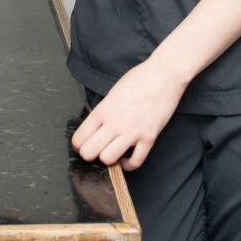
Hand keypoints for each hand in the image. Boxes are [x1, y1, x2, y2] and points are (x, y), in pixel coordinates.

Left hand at [70, 58, 186, 169]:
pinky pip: (136, 162)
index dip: (78, 144)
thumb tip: (96, 126)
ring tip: (112, 153)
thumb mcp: (112, 93)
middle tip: (95, 151)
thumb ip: (103, 111)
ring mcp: (132, 132)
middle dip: (89, 154)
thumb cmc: (137, 79)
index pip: (79, 137)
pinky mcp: (149, 138)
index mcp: (102, 110)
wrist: (163, 76)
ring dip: (109, 159)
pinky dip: (129, 165)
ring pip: (108, 159)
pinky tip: (127, 158)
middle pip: (89, 151)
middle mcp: (114, 123)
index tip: (82, 145)